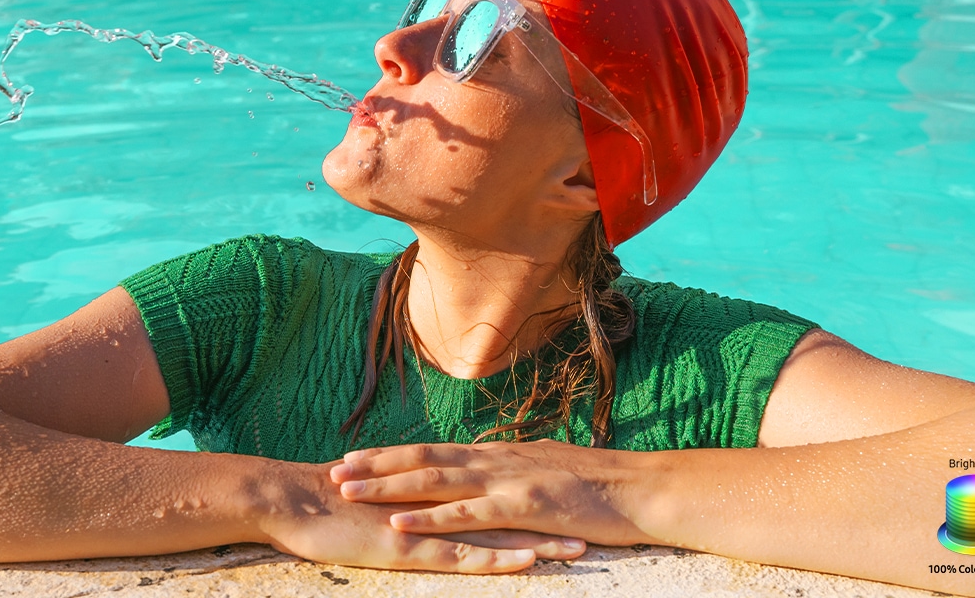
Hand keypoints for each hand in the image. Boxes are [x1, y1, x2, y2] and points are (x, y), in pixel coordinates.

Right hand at [257, 460, 585, 573]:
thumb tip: (437, 498)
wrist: (291, 498)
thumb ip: (417, 497)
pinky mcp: (408, 546)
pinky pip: (460, 557)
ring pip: (495, 534)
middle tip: (600, 521)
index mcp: (437, 489)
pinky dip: (495, 560)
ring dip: (538, 541)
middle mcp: (440, 501)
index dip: (538, 495)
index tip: (577, 500)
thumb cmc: (332, 502)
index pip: (498, 491)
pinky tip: (524, 563)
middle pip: (509, 508)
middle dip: (553, 517)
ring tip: (581, 548)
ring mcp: (426, 523)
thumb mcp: (385, 496)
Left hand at [328, 440, 648, 546]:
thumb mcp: (548, 471)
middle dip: (375, 465)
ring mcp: (507, 481)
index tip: (354, 456)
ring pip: (435, 481)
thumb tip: (489, 475)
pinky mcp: (522, 507)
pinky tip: (400, 524)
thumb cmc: (602, 486)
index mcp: (500, 454)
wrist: (642, 488)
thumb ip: (514, 474)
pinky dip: (429, 519)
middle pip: (423, 459)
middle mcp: (495, 460)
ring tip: (347, 490)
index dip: (392, 455)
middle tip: (332, 469)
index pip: (435, 451)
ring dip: (387, 487)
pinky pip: (466, 514)